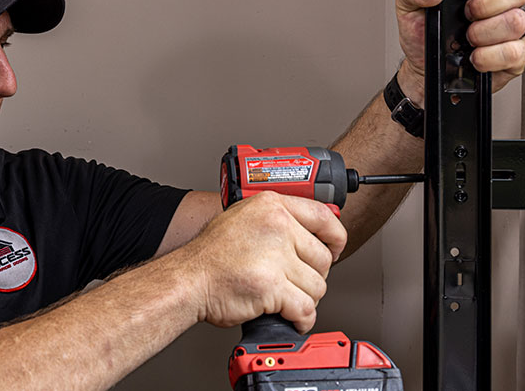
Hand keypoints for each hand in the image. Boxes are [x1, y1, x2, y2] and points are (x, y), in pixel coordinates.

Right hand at [177, 192, 346, 332]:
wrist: (187, 280)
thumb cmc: (210, 255)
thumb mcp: (243, 219)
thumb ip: (276, 221)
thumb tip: (308, 234)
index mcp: (271, 206)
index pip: (323, 217)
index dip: (336, 237)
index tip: (335, 249)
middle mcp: (276, 226)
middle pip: (323, 257)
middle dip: (313, 276)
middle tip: (295, 281)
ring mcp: (275, 256)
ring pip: (317, 286)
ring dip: (304, 298)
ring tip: (285, 299)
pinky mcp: (273, 286)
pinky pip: (305, 308)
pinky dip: (302, 319)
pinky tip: (292, 317)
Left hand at [394, 0, 524, 104]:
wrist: (424, 70)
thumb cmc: (423, 36)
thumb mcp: (408, 7)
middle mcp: (504, 5)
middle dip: (485, 5)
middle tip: (465, 15)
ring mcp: (513, 30)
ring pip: (518, 21)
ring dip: (485, 32)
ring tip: (467, 39)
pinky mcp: (515, 56)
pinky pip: (514, 52)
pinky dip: (489, 56)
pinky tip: (474, 57)